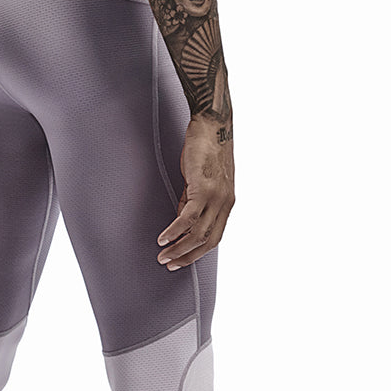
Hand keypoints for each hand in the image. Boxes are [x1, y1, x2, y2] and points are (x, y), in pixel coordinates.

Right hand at [157, 114, 234, 268]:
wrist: (213, 126)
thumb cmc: (206, 148)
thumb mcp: (202, 180)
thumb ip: (192, 201)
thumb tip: (181, 221)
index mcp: (227, 203)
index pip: (214, 237)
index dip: (197, 252)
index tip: (181, 260)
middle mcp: (225, 204)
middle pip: (208, 241)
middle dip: (187, 256)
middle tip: (170, 264)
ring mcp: (216, 197)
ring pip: (198, 233)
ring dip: (179, 247)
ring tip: (163, 255)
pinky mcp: (203, 188)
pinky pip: (188, 217)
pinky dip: (175, 230)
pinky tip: (164, 238)